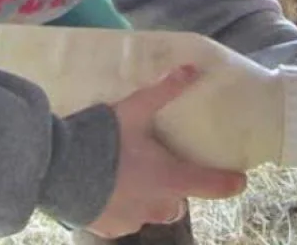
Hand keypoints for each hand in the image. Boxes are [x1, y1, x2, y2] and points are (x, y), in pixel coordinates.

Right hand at [85, 65, 246, 237]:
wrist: (57, 169)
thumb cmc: (102, 138)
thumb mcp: (134, 109)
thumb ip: (164, 90)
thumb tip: (192, 68)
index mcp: (171, 178)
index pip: (214, 186)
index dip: (230, 182)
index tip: (239, 179)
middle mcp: (159, 205)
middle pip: (179, 201)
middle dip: (173, 188)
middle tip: (155, 167)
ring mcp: (135, 221)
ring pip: (152, 212)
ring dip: (146, 198)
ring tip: (126, 176)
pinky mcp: (112, 229)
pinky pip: (126, 220)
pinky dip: (122, 208)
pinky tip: (106, 189)